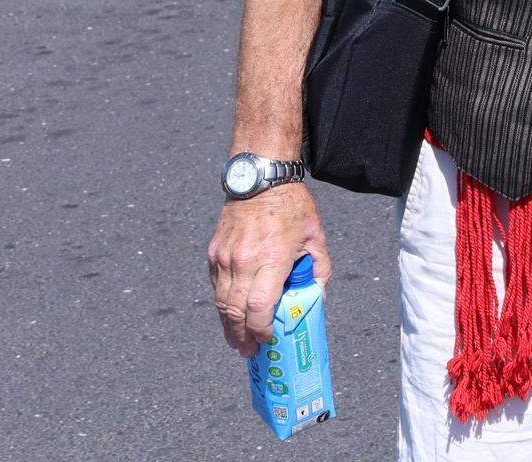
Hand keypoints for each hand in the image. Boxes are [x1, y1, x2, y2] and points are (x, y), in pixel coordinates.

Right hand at [208, 184, 330, 356]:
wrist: (260, 180)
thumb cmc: (292, 207)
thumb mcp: (315, 237)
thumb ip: (318, 269)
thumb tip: (316, 299)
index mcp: (271, 258)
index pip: (260, 307)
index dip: (262, 329)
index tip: (268, 340)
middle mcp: (243, 261)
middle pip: (236, 312)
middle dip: (242, 337)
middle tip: (249, 351)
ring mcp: (224, 258)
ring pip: (221, 303)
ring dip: (228, 326)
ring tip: (238, 341)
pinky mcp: (213, 253)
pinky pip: (216, 287)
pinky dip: (223, 304)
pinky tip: (231, 315)